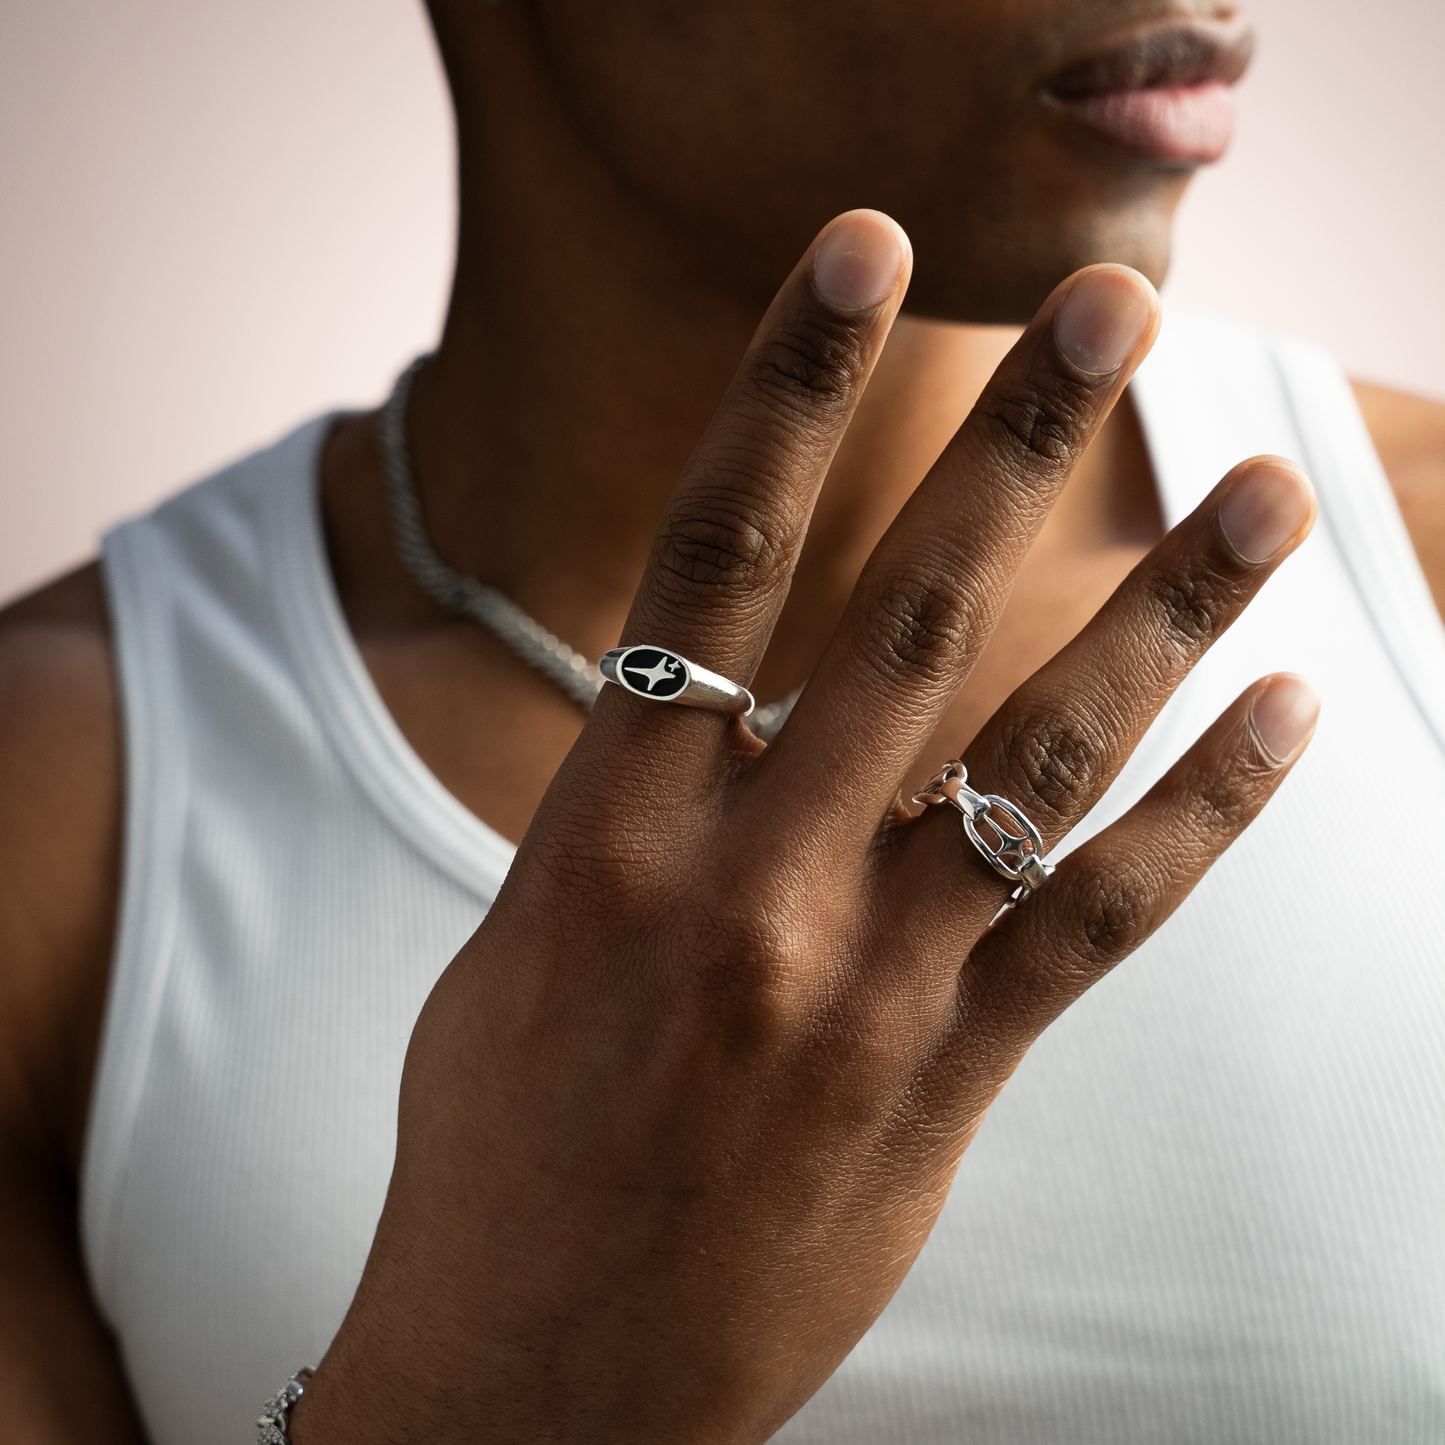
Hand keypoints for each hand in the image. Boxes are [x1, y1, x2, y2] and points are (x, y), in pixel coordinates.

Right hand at [296, 211, 1317, 1443]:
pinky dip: (1202, 820)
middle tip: (1113, 315)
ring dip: (1163, 612)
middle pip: (907, 620)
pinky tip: (1280, 723)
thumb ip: (622, 816)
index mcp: (609, 833)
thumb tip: (702, 715)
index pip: (706, 558)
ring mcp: (857, 985)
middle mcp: (744, 883)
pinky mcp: (940, 1083)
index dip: (789, 390)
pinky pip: (1095, 926)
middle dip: (1013, 446)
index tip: (860, 258)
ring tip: (1260, 490)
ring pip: (1040, 757)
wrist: (533, 1376)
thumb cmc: (502, 1146)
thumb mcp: (523, 945)